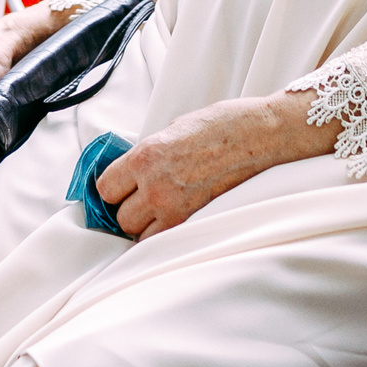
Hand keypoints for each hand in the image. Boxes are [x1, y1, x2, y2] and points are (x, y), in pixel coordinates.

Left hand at [95, 90, 336, 239]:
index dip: (112, 188)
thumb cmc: (221, 125)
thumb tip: (131, 173)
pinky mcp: (197, 223)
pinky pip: (166, 241)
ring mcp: (177, 209)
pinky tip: (174, 219)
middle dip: (127, 208)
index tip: (119, 187)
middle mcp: (156, 186)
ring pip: (140, 235)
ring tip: (159, 210)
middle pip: (121, 218)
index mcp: (146, 156)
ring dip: (145, 225)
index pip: (105, 188)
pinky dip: (165, 235)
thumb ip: (148, 155)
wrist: (261, 135)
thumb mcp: (172, 130)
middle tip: (140, 198)